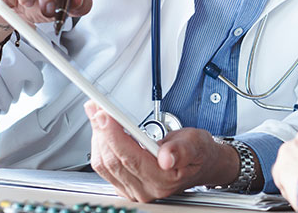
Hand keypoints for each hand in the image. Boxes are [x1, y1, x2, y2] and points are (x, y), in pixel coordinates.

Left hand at [84, 101, 237, 201]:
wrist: (201, 164)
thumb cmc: (197, 152)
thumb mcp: (196, 144)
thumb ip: (181, 150)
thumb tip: (167, 158)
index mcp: (163, 179)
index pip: (129, 157)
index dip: (113, 134)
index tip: (104, 115)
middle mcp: (146, 189)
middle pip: (112, 160)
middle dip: (102, 131)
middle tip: (97, 108)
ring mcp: (134, 189)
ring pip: (104, 164)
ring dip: (98, 137)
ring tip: (98, 116)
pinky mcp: (125, 185)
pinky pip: (104, 168)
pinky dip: (100, 146)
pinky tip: (102, 131)